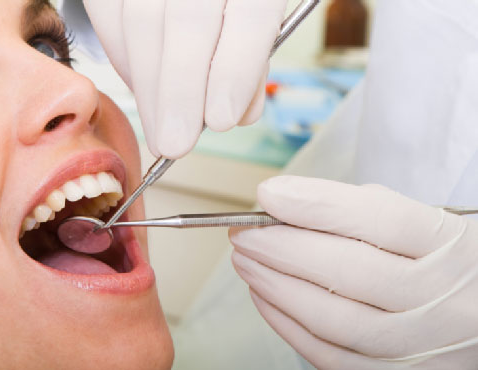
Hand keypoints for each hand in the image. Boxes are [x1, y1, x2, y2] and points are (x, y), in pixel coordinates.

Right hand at [83, 0, 287, 157]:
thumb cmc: (232, 1)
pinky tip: (142, 90)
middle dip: (180, 93)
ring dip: (149, 89)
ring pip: (141, 23)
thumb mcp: (260, 15)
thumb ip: (251, 61)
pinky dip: (123, 60)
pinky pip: (110, 15)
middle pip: (188, 22)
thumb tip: (235, 115)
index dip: (235, 71)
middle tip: (176, 143)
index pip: (250, 15)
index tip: (222, 120)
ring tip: (160, 132)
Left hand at [230, 176, 477, 368]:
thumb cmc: (444, 263)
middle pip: (348, 269)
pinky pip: (332, 356)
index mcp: (451, 248)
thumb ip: (365, 211)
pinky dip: (288, 325)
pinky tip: (265, 296)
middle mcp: (441, 300)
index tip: (270, 194)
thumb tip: (289, 202)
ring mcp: (420, 344)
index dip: (316, 204)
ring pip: (334, 319)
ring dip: (276, 286)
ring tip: (246, 261)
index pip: (379, 219)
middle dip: (281, 246)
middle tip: (244, 231)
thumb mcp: (427, 224)